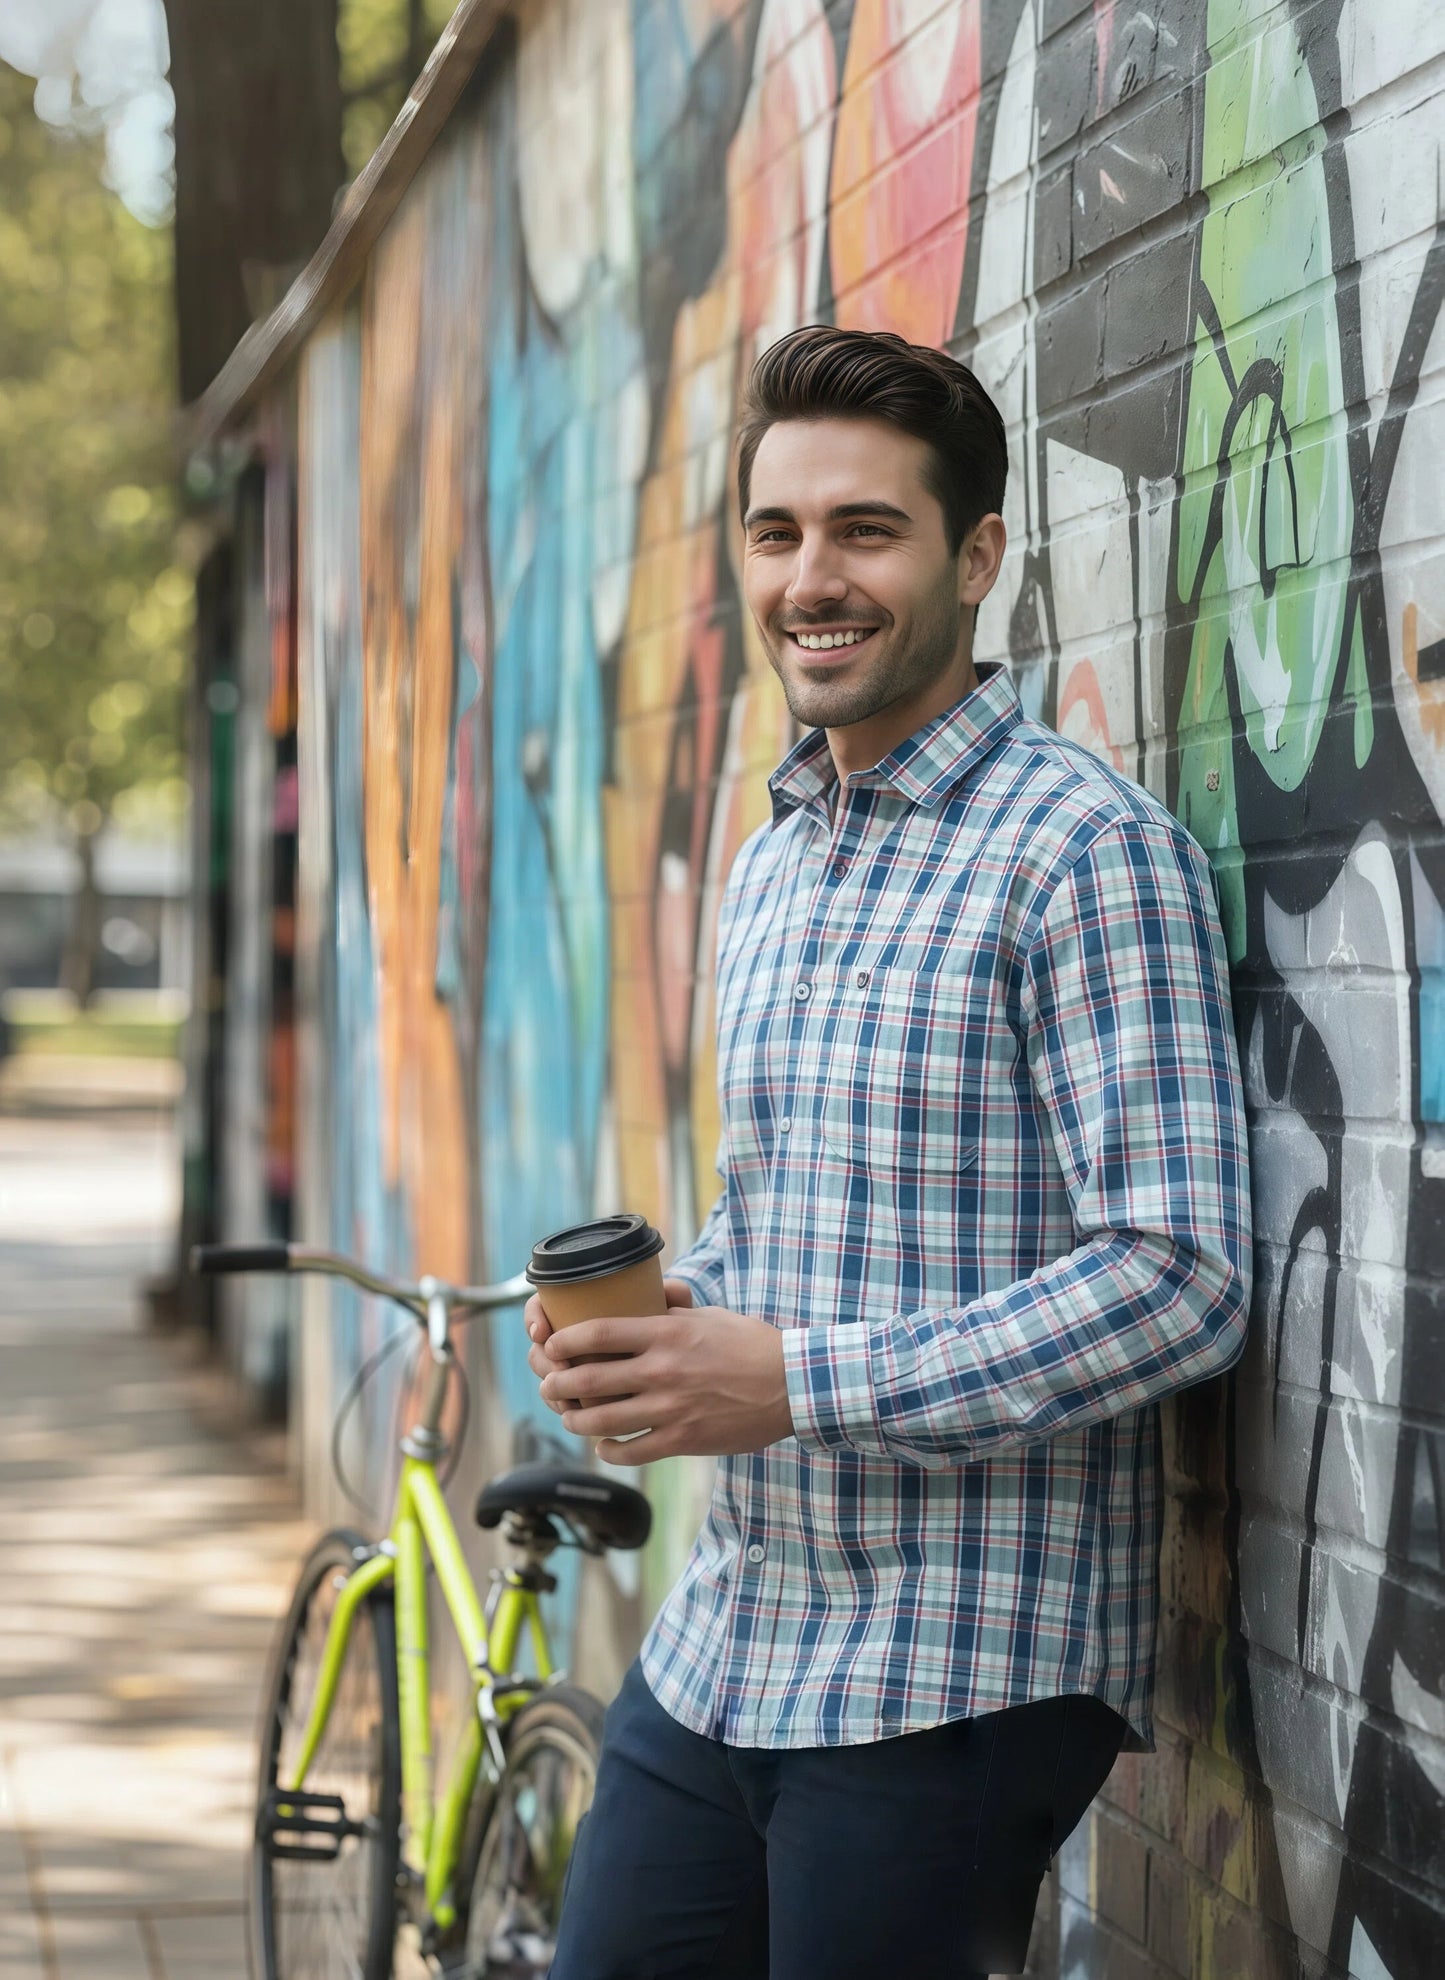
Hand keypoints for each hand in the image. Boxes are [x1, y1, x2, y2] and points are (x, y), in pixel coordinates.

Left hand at [532, 1301, 794, 1466]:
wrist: (790, 1385)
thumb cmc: (750, 1345)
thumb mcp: (708, 1316)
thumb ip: (671, 1310)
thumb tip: (648, 1292)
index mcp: (666, 1334)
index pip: (598, 1333)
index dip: (564, 1340)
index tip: (551, 1344)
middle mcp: (662, 1370)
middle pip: (589, 1379)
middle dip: (558, 1383)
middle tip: (549, 1384)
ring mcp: (671, 1408)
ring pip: (602, 1420)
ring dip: (576, 1420)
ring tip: (569, 1416)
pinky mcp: (683, 1440)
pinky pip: (631, 1451)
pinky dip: (609, 1450)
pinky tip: (604, 1445)